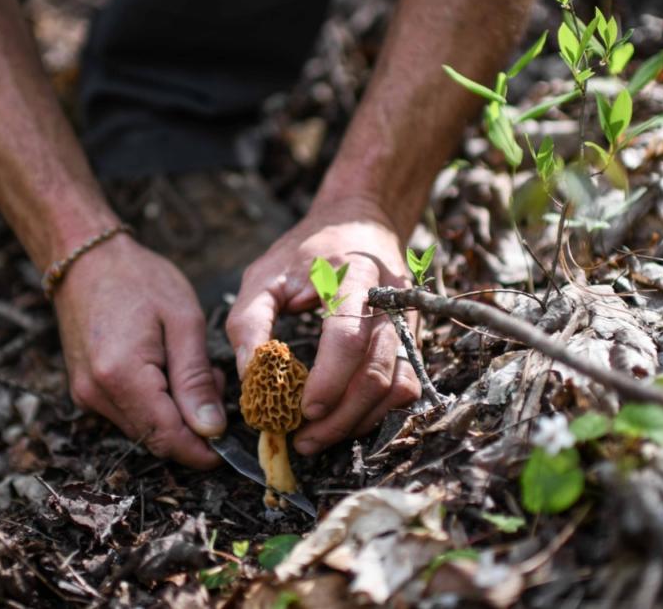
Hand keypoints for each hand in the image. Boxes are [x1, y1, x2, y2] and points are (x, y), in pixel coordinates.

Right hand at [53, 235, 224, 467]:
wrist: (86, 259)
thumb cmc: (139, 279)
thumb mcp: (183, 322)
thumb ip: (196, 379)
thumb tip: (211, 430)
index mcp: (121, 376)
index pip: (167, 438)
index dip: (202, 451)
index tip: (229, 446)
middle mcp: (97, 394)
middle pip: (155, 438)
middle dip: (192, 426)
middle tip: (213, 382)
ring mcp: (86, 395)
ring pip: (143, 429)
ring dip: (174, 414)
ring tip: (189, 368)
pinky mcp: (85, 391)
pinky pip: (128, 414)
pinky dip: (154, 404)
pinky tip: (166, 370)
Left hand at [226, 197, 421, 455]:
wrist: (361, 222)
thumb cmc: (307, 252)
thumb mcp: (265, 274)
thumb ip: (249, 321)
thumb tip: (250, 375)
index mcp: (354, 279)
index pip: (348, 338)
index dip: (327, 380)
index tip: (301, 409)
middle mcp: (390, 304)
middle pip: (375, 373)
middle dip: (339, 416)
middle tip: (303, 439)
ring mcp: (407, 323)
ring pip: (395, 388)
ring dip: (358, 421)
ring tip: (319, 436)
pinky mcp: (412, 340)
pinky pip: (406, 387)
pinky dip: (379, 413)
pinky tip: (347, 421)